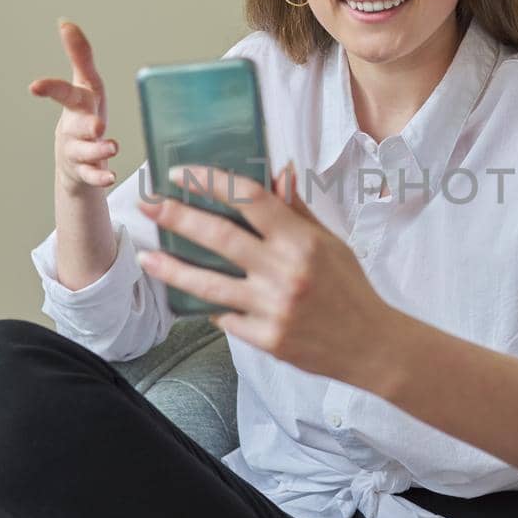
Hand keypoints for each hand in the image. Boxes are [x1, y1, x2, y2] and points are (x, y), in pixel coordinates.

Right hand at [28, 20, 119, 193]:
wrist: (73, 162)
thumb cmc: (83, 115)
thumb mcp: (85, 85)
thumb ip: (80, 55)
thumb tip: (66, 22)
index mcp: (77, 105)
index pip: (63, 92)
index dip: (50, 88)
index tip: (35, 87)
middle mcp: (74, 128)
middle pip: (77, 126)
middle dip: (85, 125)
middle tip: (96, 125)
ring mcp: (78, 151)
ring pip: (85, 152)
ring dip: (99, 150)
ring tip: (112, 146)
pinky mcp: (86, 172)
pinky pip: (92, 176)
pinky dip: (100, 177)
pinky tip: (110, 176)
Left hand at [136, 162, 402, 388]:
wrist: (371, 346)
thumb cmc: (350, 289)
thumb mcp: (331, 243)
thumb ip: (297, 211)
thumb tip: (279, 172)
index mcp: (302, 240)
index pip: (249, 199)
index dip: (212, 182)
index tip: (182, 173)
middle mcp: (284, 271)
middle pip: (219, 236)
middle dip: (177, 216)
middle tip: (148, 204)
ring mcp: (272, 307)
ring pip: (208, 284)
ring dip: (172, 268)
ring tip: (147, 258)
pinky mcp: (265, 338)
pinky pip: (226, 318)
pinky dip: (212, 308)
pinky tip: (198, 299)